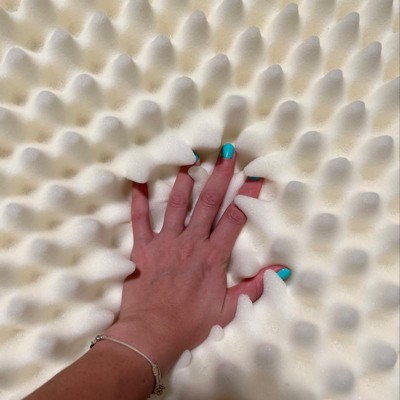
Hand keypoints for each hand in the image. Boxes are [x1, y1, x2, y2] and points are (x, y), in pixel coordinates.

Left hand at [105, 144, 290, 374]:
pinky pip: (139, 218)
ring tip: (190, 159)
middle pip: (209, 203)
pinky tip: (138, 181)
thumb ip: (254, 287)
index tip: (255, 175)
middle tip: (227, 154)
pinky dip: (138, 199)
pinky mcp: (143, 247)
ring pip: (177, 204)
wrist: (152, 334)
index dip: (247, 195)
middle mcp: (191, 242)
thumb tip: (282, 270)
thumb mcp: (228, 309)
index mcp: (213, 256)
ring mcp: (166, 242)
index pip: (235, 218)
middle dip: (220, 176)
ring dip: (184, 180)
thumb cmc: (190, 324)